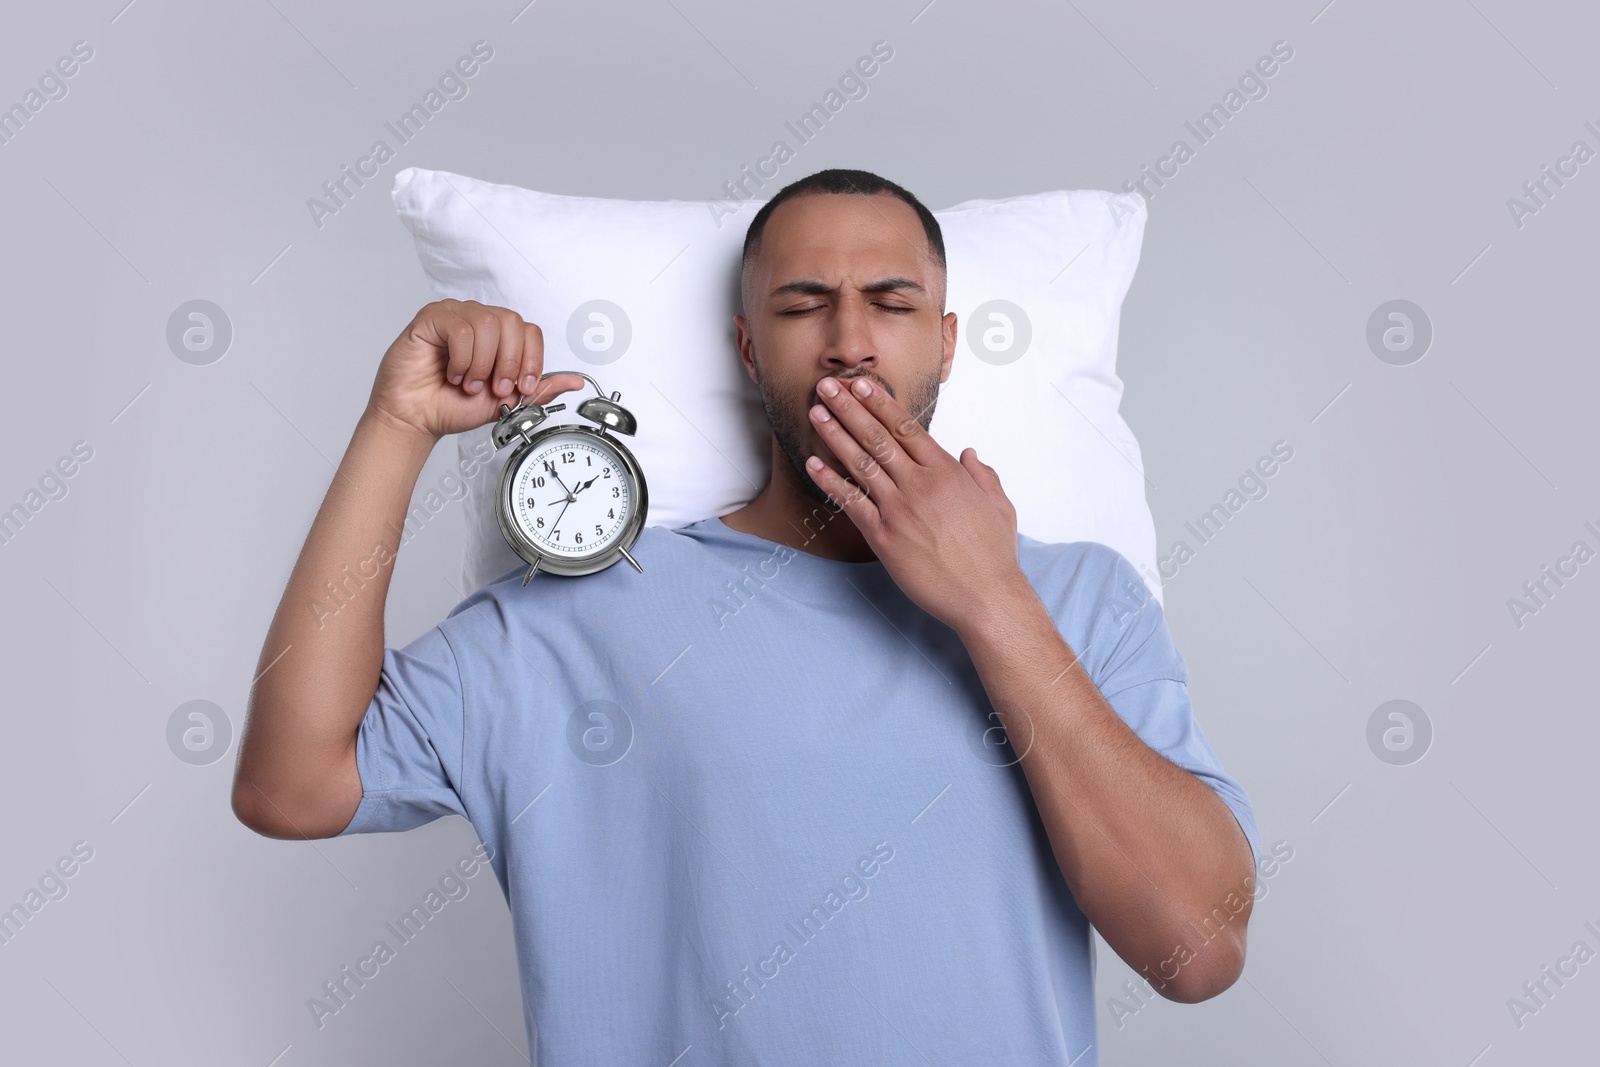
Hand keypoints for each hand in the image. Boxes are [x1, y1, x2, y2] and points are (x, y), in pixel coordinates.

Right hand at [366, 299, 585, 440]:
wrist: (417, 419)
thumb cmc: (452, 406)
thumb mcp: (507, 402)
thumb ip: (539, 389)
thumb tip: (575, 382)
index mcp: (499, 337)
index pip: (530, 331)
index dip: (530, 360)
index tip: (521, 387)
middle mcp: (479, 321)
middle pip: (513, 322)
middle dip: (509, 362)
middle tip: (494, 388)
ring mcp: (455, 315)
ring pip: (488, 324)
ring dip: (482, 363)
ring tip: (468, 383)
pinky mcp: (432, 318)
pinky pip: (460, 327)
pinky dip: (462, 357)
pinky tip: (452, 372)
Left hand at [804, 375, 1031, 633]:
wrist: (986, 596)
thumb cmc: (994, 555)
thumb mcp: (1000, 505)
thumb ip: (983, 475)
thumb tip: (968, 453)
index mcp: (947, 472)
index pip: (907, 427)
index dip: (880, 403)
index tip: (862, 384)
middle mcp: (920, 484)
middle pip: (877, 436)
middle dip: (849, 408)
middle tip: (828, 385)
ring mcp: (899, 509)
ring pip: (861, 463)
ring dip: (835, 435)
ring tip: (816, 413)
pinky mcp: (884, 537)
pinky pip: (852, 502)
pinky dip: (831, 481)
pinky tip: (814, 464)